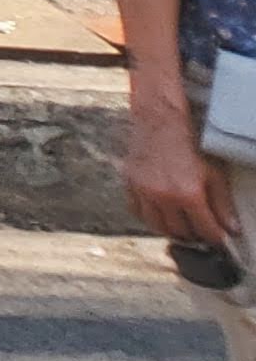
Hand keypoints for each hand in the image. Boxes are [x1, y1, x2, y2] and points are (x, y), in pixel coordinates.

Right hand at [125, 98, 243, 249]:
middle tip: (200, 230)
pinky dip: (149, 217)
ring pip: (156, 226)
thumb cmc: (189, 145)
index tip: (219, 237)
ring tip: (181, 226)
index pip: (205, 230)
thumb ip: (223, 204)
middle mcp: (164, 196)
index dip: (215, 237)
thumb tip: (231, 228)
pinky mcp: (129, 184)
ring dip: (170, 230)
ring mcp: (143, 191)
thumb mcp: (214, 173)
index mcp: (188, 194)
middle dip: (194, 235)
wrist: (159, 123)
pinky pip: (137, 211)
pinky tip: (159, 213)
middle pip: (180, 232)